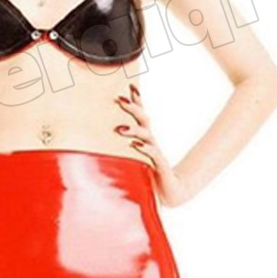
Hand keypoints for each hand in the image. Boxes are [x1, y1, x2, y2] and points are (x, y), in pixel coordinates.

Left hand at [113, 84, 190, 206]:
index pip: (141, 116)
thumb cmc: (149, 174)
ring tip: (120, 128)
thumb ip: (121, 150)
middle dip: (133, 108)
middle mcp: (151, 142)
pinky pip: (152, 154)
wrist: (171, 191)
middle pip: (144, 120)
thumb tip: (105, 139)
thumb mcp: (133, 159)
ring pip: (146, 136)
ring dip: (133, 130)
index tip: (131, 85)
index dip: (137, 101)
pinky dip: (144, 149)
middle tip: (120, 99)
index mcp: (146, 139)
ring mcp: (156, 152)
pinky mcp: (159, 165)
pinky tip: (135, 145)